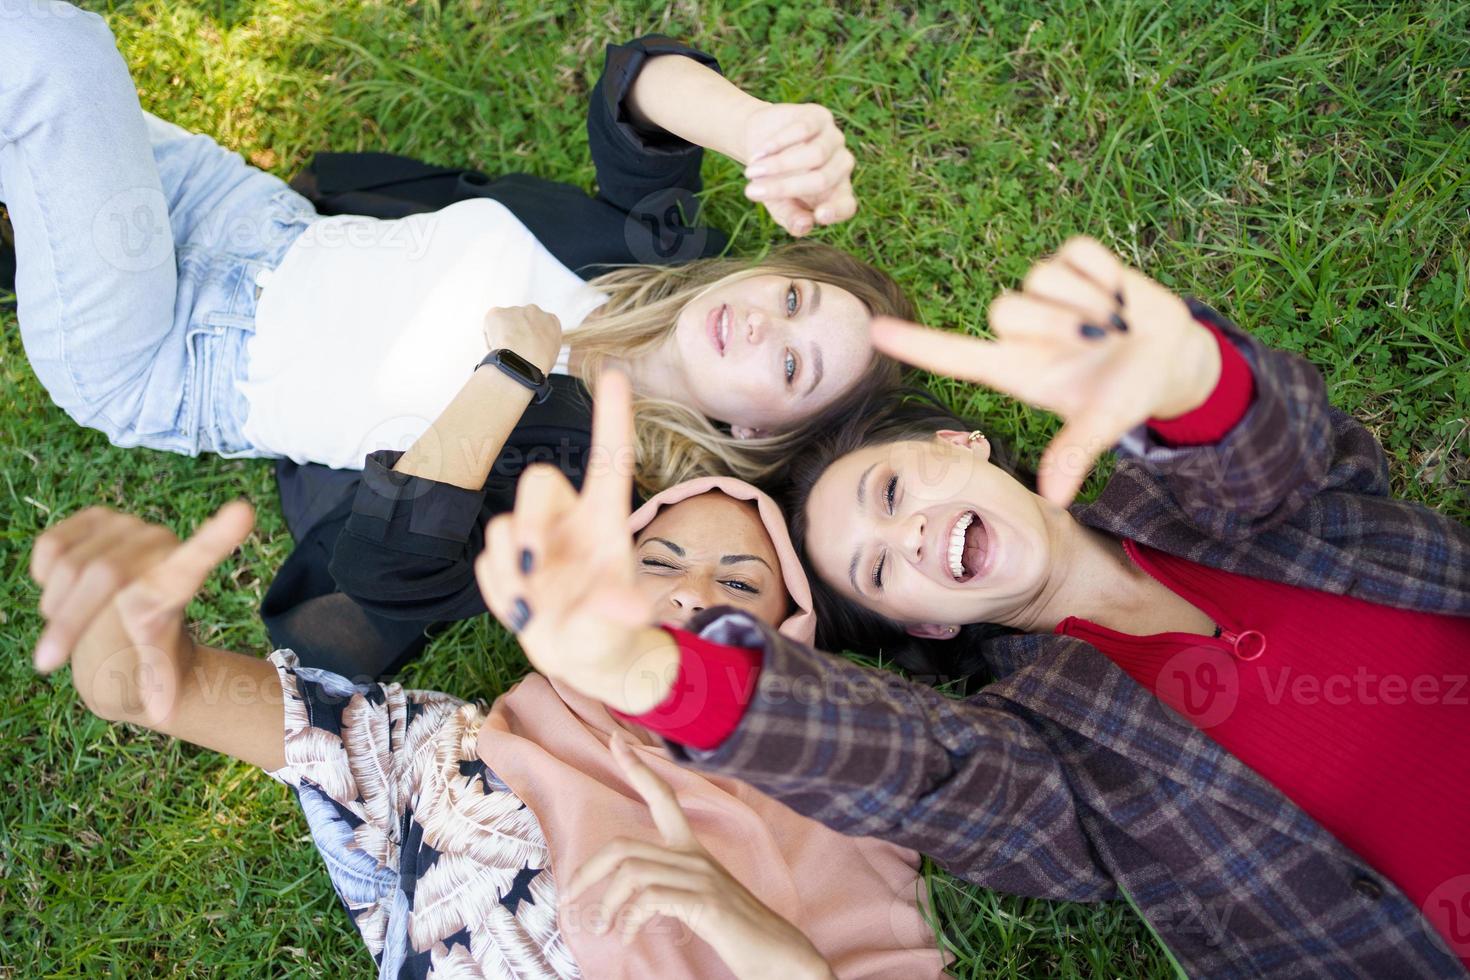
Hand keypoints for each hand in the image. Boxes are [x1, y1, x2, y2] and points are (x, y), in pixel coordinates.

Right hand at [28, 502, 254, 723]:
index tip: (243, 513)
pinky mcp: (95, 517)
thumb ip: (161, 682)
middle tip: (47, 663)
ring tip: (65, 625)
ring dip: (56, 605)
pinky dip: (44, 575)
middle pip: (101, 574)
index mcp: (178, 582)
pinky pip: (50, 547)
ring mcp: (127, 524)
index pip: (199, 557)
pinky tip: (61, 589)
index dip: (218, 537)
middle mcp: (157, 543)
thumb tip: (163, 714)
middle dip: (68, 623)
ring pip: (68, 564)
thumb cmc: (142, 647)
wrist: (122, 619)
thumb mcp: (155, 668)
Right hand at [474, 372, 676, 712]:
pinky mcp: (503, 564)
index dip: (612, 418)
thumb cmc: (612, 629)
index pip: (609, 460)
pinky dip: (498, 593)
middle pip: (537, 482)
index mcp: (605, 520)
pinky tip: (522, 614)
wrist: (585, 657)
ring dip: (510, 573)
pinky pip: (485, 565)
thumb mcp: (623, 627)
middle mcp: (567, 520)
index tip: (616, 373)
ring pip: (501, 529)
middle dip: (526, 518)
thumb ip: (619, 613)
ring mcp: (532, 540)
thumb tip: (630, 609)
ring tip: (534, 613)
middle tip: (529, 565)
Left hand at [481, 305, 562, 375]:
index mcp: (551, 320)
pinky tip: (495, 349)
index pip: (539, 325)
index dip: (530, 337)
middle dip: (516, 332)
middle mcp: (534, 311)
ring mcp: (515, 310)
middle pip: (521, 320)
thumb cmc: (538, 365)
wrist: (523, 363)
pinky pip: (489, 324)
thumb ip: (543, 345)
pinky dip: (489, 336)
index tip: (526, 347)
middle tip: (513, 350)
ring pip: (504, 322)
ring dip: (502, 334)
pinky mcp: (496, 313)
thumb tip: (532, 349)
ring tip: (504, 353)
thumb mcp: (551, 354)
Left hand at [564, 734, 834, 979]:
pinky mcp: (705, 902)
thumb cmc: (738, 933)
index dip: (638, 768)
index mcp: (694, 851)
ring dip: (606, 905)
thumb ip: (669, 887)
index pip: (664, 798)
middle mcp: (696, 857)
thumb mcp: (699, 901)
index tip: (616, 741)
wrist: (781, 955)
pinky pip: (648, 898)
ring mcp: (701, 877)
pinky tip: (627, 936)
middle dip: (587, 871)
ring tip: (601, 928)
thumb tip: (627, 896)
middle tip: (568, 897)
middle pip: (624, 846)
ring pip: (631, 872)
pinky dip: (629, 919)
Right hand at [741, 102, 855, 236]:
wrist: (761, 143)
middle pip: (823, 179)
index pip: (847, 206)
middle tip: (751, 192)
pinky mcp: (820, 117)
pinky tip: (758, 153)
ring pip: (815, 155)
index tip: (819, 215)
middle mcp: (842, 166)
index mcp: (838, 193)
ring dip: (778, 165)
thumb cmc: (773, 181)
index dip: (837, 211)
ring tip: (750, 172)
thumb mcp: (780, 206)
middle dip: (784, 187)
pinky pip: (804, 130)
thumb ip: (792, 219)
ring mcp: (834, 139)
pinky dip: (777, 144)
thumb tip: (804, 227)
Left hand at [871, 237, 1221, 505]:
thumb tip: (1053, 500)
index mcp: (1016, 368)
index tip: (873, 332)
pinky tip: (1120, 297)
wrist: (1169, 358)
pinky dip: (1106, 276)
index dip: (915, 345)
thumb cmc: (1121, 395)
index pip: (954, 356)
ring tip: (1114, 325)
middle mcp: (1022, 329)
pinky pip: (1077, 254)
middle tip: (1097, 342)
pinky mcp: (1074, 259)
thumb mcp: (1101, 425)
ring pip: (1043, 278)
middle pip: (1004, 309)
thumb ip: (1074, 455)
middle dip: (1055, 323)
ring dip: (1088, 303)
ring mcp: (1045, 290)